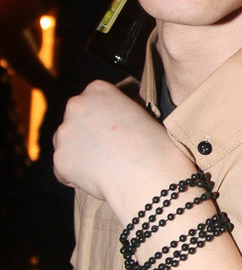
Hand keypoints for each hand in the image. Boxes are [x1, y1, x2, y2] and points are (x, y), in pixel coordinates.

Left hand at [53, 80, 184, 209]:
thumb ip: (120, 114)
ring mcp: (65, 132)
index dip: (103, 116)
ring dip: (79, 153)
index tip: (114, 128)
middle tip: (107, 149)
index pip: (93, 98)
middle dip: (87, 132)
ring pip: (66, 143)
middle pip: (76, 119)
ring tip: (102, 167)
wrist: (145, 172)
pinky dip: (75, 176)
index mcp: (98, 90)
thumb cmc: (153, 143)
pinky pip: (63, 169)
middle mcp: (76, 106)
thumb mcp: (141, 115)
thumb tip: (117, 125)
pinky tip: (96, 180)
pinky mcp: (59, 159)